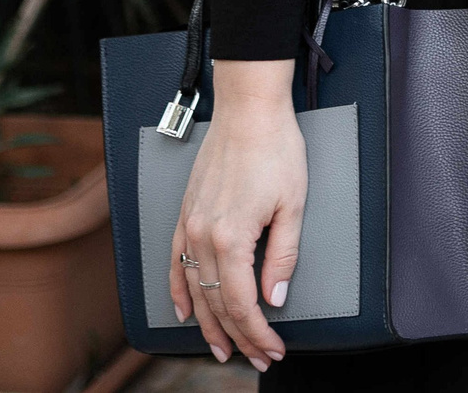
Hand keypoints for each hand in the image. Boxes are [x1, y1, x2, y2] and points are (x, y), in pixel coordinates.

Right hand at [170, 58, 305, 369]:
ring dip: (208, 324)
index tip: (274, 348)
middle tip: (257, 357)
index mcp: (232, 238)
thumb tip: (275, 298)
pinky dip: (178, 292)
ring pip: (194, 291)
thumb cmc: (275, 148)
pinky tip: (184, 312)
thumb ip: (282, 258)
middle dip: (238, 337)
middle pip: (218, 304)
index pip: (244, 304)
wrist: (248, 110)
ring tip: (222, 349)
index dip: (259, 333)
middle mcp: (203, 236)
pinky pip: (175, 263)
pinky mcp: (185, 215)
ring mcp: (189, 226)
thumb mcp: (293, 206)